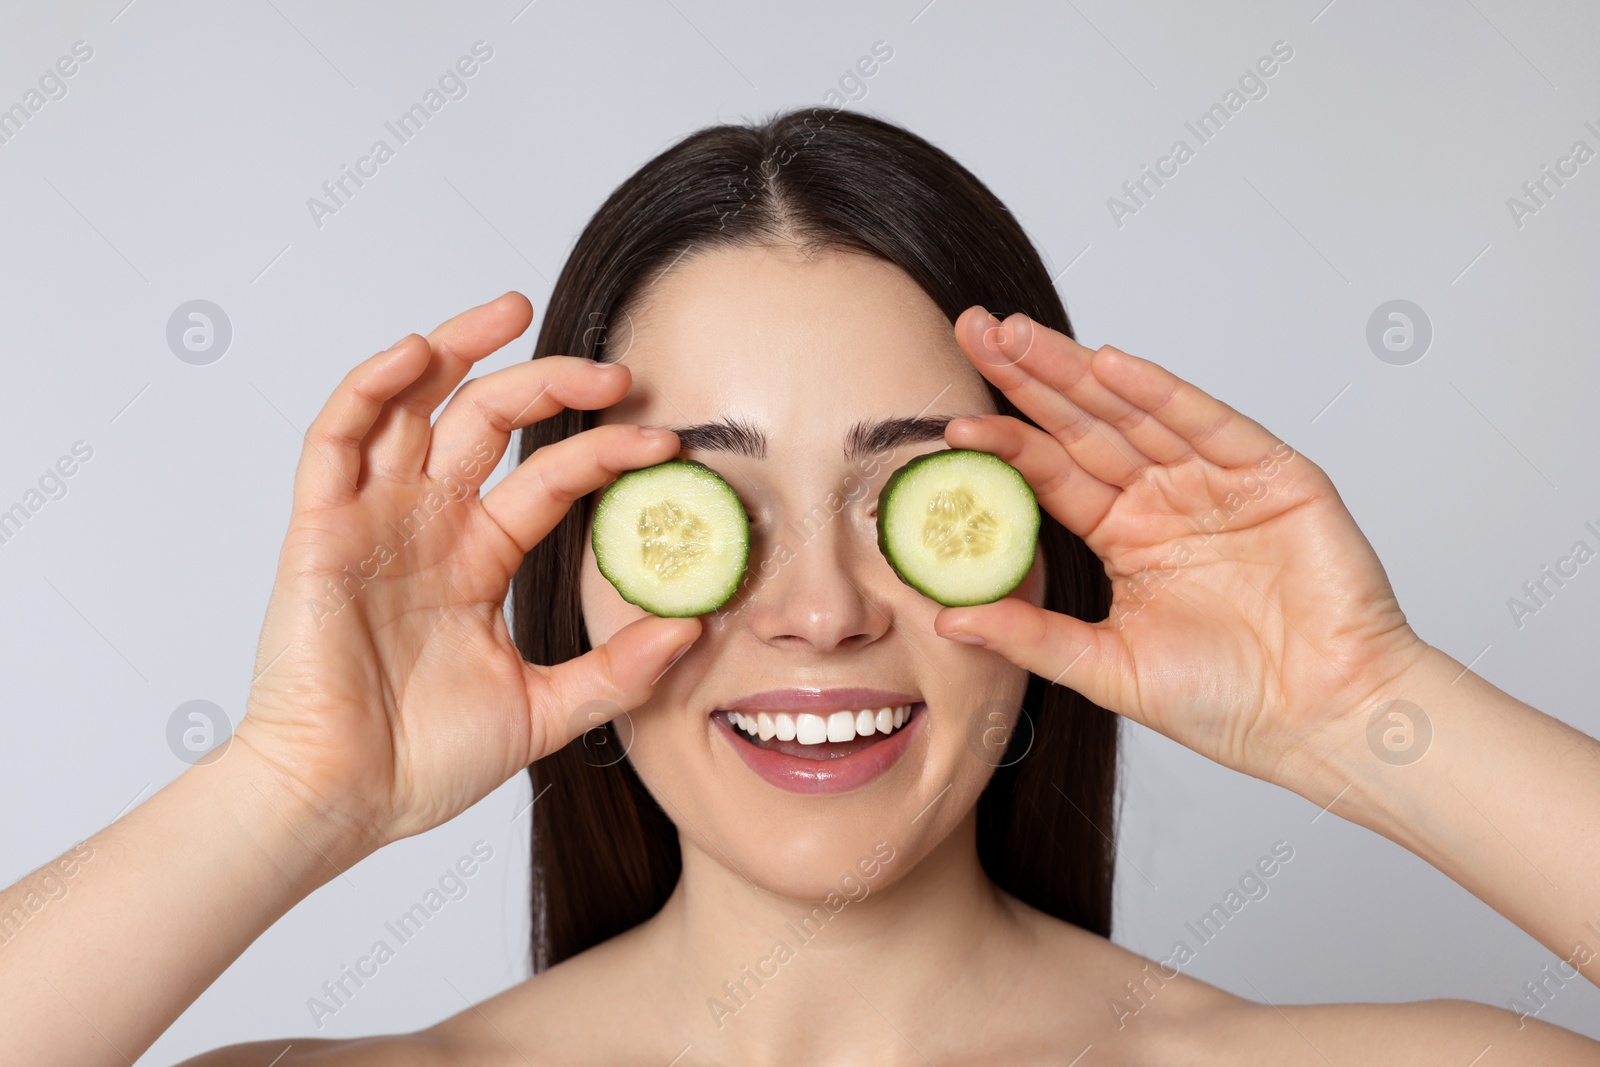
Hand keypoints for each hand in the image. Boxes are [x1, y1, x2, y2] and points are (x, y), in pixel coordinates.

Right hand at [234, 293, 698, 852]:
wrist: (343, 802)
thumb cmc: (425, 761)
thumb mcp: (544, 710)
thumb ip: (618, 670)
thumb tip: (694, 626)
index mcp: (477, 558)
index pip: (547, 478)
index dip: (601, 451)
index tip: (661, 440)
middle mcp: (427, 525)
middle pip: (486, 421)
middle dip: (548, 383)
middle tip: (612, 370)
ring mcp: (371, 521)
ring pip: (411, 405)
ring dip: (454, 349)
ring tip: (512, 310)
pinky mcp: (319, 530)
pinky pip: (337, 440)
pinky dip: (370, 389)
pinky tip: (416, 354)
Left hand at [934, 307, 1429, 791]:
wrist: (1324, 722)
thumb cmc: (1229, 703)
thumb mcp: (1108, 670)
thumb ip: (1031, 637)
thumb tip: (946, 621)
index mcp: (1125, 537)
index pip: (1052, 475)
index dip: (1005, 445)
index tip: (952, 426)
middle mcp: (1165, 499)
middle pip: (1083, 427)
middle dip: (1029, 379)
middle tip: (975, 332)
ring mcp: (1217, 482)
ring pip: (1135, 412)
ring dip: (1077, 371)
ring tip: (1019, 336)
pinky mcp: (1272, 474)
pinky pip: (1208, 423)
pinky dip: (1162, 394)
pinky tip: (1110, 365)